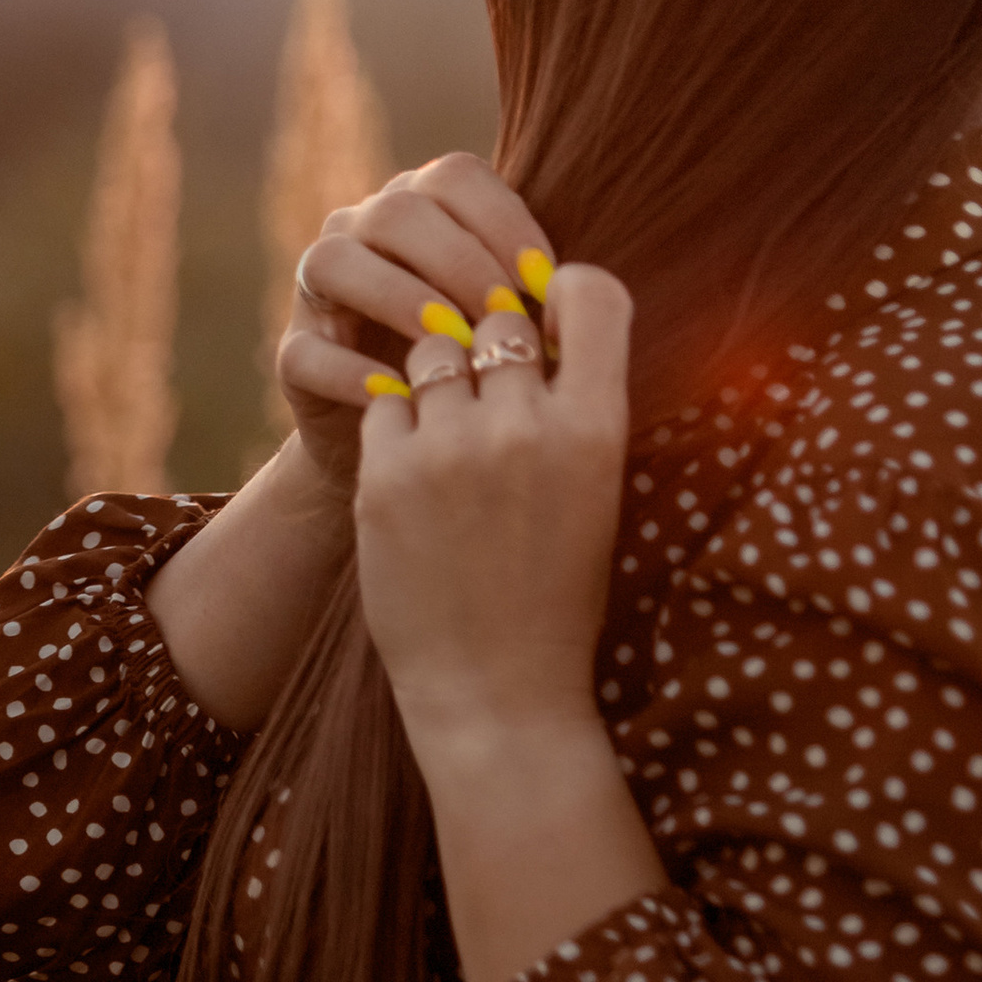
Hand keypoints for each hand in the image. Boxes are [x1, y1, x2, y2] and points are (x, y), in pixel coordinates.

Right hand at [274, 151, 559, 508]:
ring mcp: (317, 290)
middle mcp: (362, 231)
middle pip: (397, 209)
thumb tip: (576, 293)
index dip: (501, 218)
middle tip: (500, 310)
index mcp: (423, 208)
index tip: (543, 278)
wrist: (415, 463)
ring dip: (399, 296)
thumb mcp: (512, 328)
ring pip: (336, 260)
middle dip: (457, 257)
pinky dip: (349, 371)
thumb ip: (534, 296)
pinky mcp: (292, 355)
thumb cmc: (481, 376)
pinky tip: (397, 394)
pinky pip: (306, 349)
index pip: (456, 177)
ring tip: (450, 343)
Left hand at [351, 258, 633, 776]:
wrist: (497, 689)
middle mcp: (525, 426)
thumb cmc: (557, 587)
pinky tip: (416, 476)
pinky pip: (385, 401)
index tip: (548, 317)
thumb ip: (576, 401)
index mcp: (597, 428)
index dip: (564, 292)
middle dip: (490, 345)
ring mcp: (450, 448)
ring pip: (432, 348)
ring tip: (450, 440)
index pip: (593, 293)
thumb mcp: (596, 486)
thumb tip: (544, 309)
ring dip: (437, 378)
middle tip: (490, 398)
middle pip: (497, 318)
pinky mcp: (385, 474)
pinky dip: (396, 426)